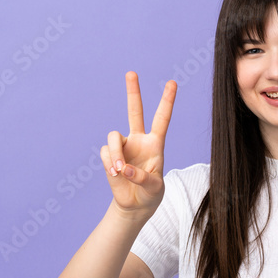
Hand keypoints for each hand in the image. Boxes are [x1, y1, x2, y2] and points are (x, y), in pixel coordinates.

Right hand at [102, 71, 175, 216]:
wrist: (135, 204)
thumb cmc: (150, 193)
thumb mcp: (154, 188)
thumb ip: (142, 177)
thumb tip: (124, 168)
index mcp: (155, 143)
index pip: (162, 119)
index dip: (167, 101)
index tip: (172, 82)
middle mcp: (138, 140)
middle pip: (135, 111)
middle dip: (133, 92)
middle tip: (131, 73)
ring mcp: (123, 146)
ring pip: (113, 137)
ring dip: (115, 154)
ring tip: (119, 171)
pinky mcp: (109, 155)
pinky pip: (104, 153)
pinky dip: (109, 163)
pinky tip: (115, 174)